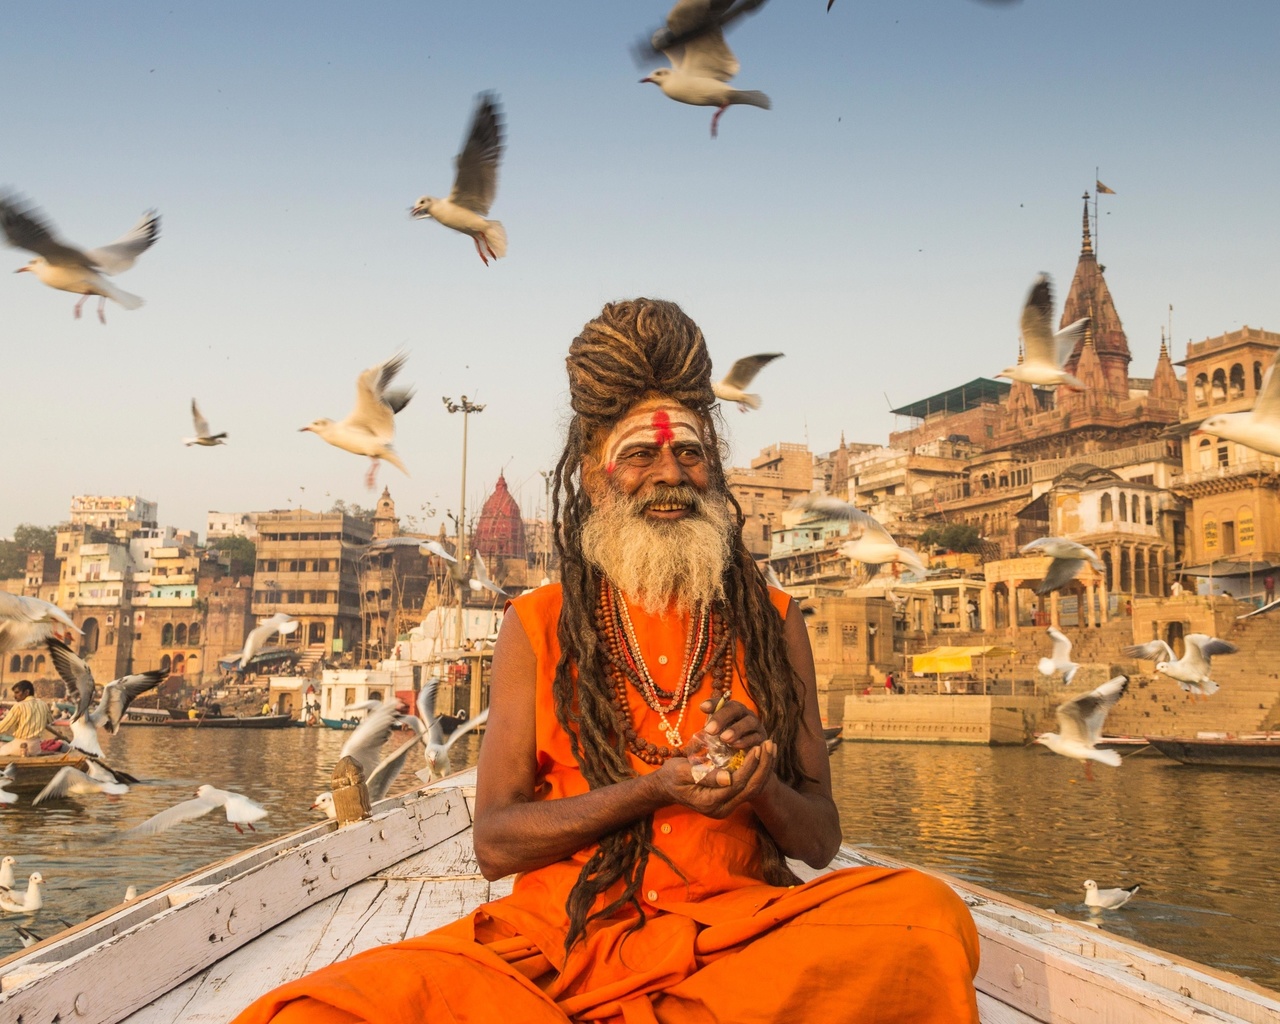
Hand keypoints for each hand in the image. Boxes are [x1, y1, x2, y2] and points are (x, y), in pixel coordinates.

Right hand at [651, 740, 776, 818]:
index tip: (757, 746)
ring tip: (771, 748)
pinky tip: (762, 755)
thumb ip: (703, 776)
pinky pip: (747, 786)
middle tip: (770, 744)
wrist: (666, 787)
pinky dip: (757, 771)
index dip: (750, 766)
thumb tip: (728, 777)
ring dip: (764, 768)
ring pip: (752, 789)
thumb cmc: (671, 776)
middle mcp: (721, 809)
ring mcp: (726, 806)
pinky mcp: (729, 800)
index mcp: (709, 803)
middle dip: (763, 767)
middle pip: (750, 789)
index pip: (737, 784)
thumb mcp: (682, 772)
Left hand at [698, 698, 765, 749]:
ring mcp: (755, 725)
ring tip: (723, 738)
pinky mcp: (762, 738)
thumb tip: (689, 745)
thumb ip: (706, 735)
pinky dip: (745, 740)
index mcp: (731, 709)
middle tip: (710, 730)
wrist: (748, 755)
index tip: (702, 707)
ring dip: (735, 729)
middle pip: (735, 708)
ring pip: (748, 722)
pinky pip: (756, 737)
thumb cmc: (728, 743)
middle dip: (722, 718)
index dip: (713, 703)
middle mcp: (744, 713)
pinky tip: (735, 745)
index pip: (722, 702)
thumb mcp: (716, 737)